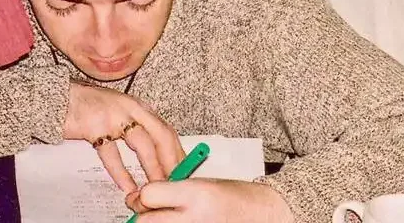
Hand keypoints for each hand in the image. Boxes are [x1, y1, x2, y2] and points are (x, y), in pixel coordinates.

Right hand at [62, 81, 185, 193]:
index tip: (183, 168)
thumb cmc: (87, 107)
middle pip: (161, 135)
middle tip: (175, 179)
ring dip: (152, 167)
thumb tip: (155, 154)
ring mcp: (114, 116)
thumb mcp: (118, 111)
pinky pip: (112, 154)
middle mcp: (131, 108)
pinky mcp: (95, 126)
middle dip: (171, 160)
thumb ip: (136, 128)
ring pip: (143, 144)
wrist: (57, 97)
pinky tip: (126, 185)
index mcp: (138, 107)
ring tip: (157, 185)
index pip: (166, 129)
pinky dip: (121, 172)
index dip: (177, 150)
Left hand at [125, 179, 294, 222]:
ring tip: (169, 218)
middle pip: (144, 221)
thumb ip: (172, 189)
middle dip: (144, 214)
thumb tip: (142, 197)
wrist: (261, 214)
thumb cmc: (236, 198)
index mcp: (196, 195)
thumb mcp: (203, 183)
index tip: (149, 194)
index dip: (146, 193)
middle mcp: (193, 219)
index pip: (148, 195)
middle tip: (151, 210)